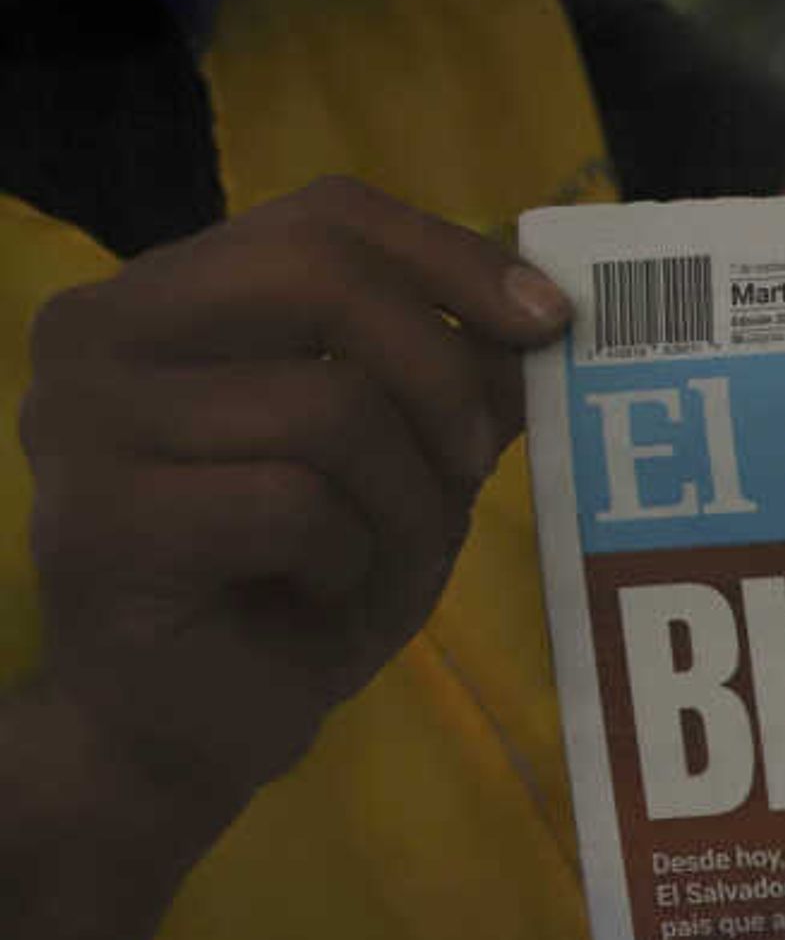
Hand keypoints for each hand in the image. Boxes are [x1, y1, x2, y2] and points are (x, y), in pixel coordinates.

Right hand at [17, 175, 570, 830]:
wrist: (196, 723)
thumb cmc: (299, 578)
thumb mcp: (402, 459)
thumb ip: (452, 374)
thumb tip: (538, 310)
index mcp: (163, 293)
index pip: (323, 215)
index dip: (450, 257)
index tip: (549, 322)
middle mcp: (99, 333)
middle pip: (319, 277)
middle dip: (436, 371)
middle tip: (472, 463)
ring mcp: (81, 423)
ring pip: (324, 403)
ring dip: (403, 499)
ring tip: (383, 558)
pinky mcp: (102, 521)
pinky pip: (293, 504)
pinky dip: (348, 557)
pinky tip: (318, 594)